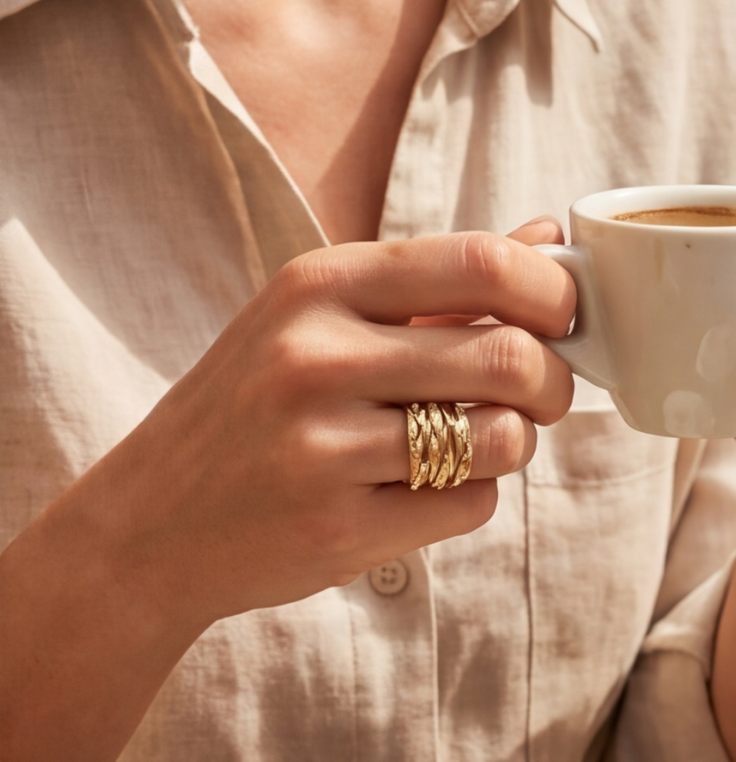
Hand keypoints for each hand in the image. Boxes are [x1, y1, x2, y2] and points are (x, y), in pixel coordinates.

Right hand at [78, 225, 575, 631]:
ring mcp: (324, 445)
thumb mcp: (324, 316)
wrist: (148, 522)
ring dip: (515, 442)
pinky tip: (422, 489)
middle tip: (542, 393)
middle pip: (510, 356)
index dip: (552, 291)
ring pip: (502, 437)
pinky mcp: (338, 527)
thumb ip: (439, 279)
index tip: (561, 317)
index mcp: (322, 283)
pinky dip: (471, 497)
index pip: (483, 262)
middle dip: (553, 381)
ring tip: (479, 440)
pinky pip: (471, 505)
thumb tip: (547, 234)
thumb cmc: (256, 403)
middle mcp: (318, 354)